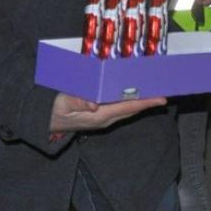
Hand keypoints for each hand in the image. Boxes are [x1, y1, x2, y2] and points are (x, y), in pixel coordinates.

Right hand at [49, 93, 166, 132]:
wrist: (44, 122)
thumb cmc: (53, 111)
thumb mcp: (61, 104)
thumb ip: (77, 101)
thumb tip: (93, 103)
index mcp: (100, 116)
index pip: (128, 107)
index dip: (146, 102)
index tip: (162, 98)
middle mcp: (107, 118)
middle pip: (133, 107)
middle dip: (150, 99)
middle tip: (166, 88)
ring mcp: (105, 117)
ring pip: (129, 107)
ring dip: (142, 98)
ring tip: (157, 88)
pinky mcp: (102, 114)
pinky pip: (122, 106)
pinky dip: (131, 98)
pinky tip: (137, 91)